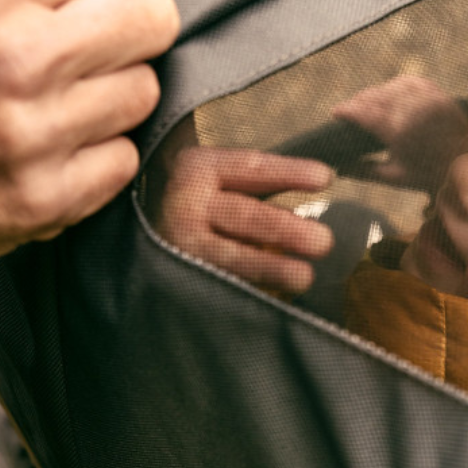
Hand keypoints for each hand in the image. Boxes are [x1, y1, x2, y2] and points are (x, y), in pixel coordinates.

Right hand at [0, 0, 179, 259]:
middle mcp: (14, 64)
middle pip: (152, 20)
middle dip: (126, 25)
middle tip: (89, 39)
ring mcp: (31, 138)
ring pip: (143, 91)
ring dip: (109, 92)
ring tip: (54, 97)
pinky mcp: (44, 202)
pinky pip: (123, 159)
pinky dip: (93, 154)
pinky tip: (49, 147)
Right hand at [155, 147, 334, 293]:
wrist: (142, 220)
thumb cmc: (205, 197)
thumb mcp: (224, 176)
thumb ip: (267, 182)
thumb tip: (324, 184)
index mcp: (201, 168)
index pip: (253, 169)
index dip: (290, 173)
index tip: (326, 178)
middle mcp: (186, 203)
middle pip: (245, 216)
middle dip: (287, 230)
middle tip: (325, 242)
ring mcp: (178, 245)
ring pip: (230, 257)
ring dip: (271, 268)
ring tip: (305, 277)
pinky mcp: (177, 277)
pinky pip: (219, 284)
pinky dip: (250, 291)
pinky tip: (277, 299)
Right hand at [332, 76, 467, 191]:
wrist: (467, 167)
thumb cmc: (429, 176)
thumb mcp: (394, 177)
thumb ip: (364, 171)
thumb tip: (338, 168)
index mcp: (398, 130)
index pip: (364, 112)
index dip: (346, 110)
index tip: (335, 113)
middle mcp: (412, 109)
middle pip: (375, 96)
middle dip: (358, 101)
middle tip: (348, 110)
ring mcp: (427, 99)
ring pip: (391, 87)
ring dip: (376, 92)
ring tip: (366, 101)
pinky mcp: (439, 95)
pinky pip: (411, 82)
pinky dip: (397, 85)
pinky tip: (390, 91)